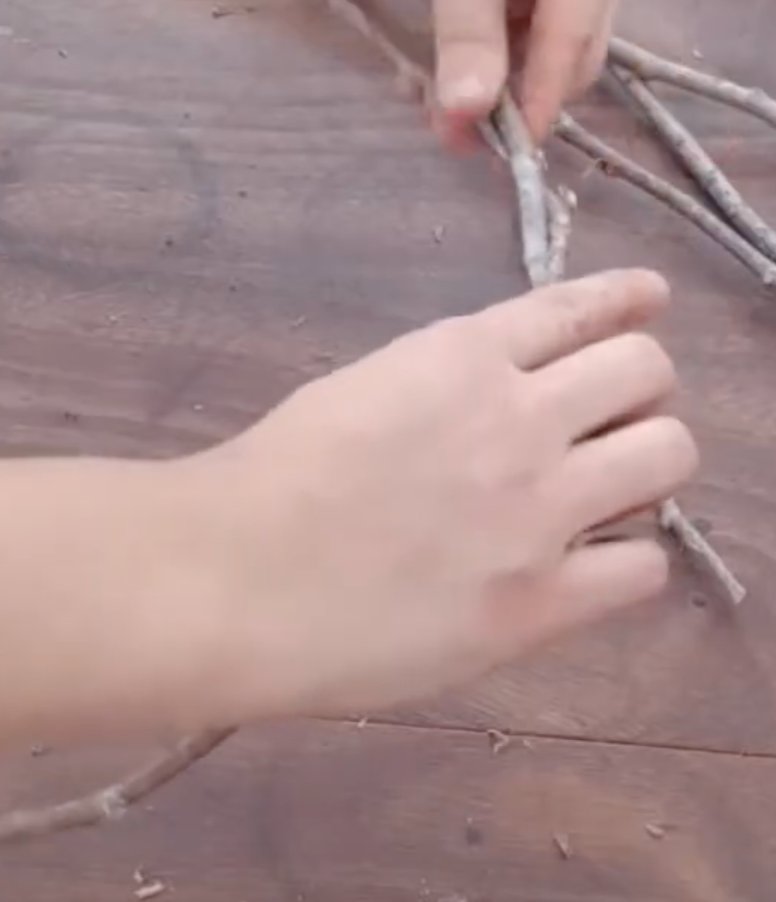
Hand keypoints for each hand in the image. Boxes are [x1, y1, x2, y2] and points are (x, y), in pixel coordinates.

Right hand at [200, 268, 692, 722]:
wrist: (233, 577)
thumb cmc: (270, 478)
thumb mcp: (360, 388)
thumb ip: (442, 383)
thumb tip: (502, 397)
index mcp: (460, 355)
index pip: (578, 306)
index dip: (625, 299)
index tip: (649, 298)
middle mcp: (517, 418)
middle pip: (648, 370)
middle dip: (640, 387)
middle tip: (610, 420)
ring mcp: (538, 511)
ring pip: (669, 456)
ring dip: (647, 464)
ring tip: (610, 490)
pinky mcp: (540, 603)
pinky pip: (647, 567)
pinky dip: (627, 558)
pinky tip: (587, 564)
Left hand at [327, 0, 644, 146]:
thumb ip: (468, 34)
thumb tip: (474, 120)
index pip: (578, 37)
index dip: (538, 99)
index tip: (499, 153)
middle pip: (565, 49)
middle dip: (510, 95)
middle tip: (450, 134)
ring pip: (530, 47)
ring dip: (486, 81)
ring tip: (429, 109)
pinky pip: (503, 29)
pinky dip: (470, 56)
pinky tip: (430, 77)